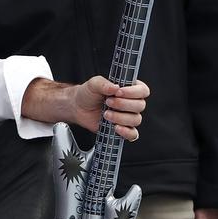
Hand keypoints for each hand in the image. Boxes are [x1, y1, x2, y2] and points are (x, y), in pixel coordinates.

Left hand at [23, 76, 148, 140]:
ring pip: (136, 121)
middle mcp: (130, 103)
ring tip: (105, 115)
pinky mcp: (119, 130)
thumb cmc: (84, 93)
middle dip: (123, 106)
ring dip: (121, 118)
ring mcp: (125, 117)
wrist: (74, 107)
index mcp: (128, 89)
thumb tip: (115, 86)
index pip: (143, 91)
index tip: (117, 92)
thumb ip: (103, 83)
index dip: (133, 92)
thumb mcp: (92, 84)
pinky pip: (132, 135)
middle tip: (106, 104)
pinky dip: (126, 133)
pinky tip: (115, 129)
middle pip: (140, 107)